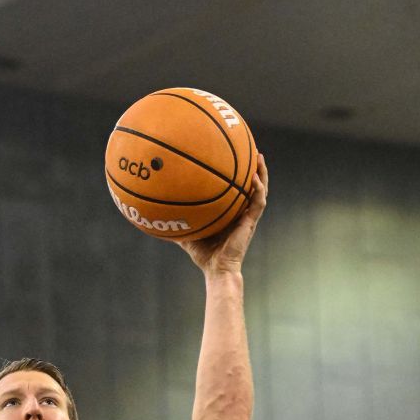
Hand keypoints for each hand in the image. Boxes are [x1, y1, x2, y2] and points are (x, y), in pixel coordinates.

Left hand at [181, 151, 267, 274]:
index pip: (236, 189)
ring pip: (260, 190)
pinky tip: (255, 178)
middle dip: (252, 167)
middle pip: (250, 185)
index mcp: (230, 212)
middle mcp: (241, 212)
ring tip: (259, 156)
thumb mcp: (189, 233)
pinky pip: (258, 203)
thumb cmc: (204, 255)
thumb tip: (157, 214)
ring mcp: (248, 217)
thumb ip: (179, 221)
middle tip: (250, 149)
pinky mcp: (250, 223)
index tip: (234, 156)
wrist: (217, 269)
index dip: (237, 174)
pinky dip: (259, 190)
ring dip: (262, 173)